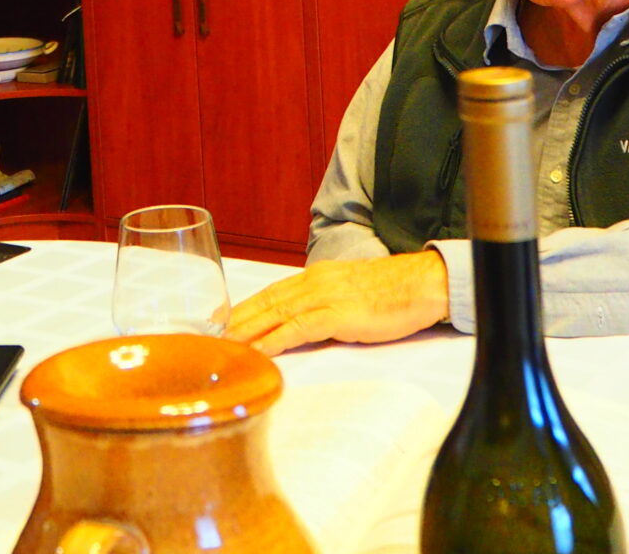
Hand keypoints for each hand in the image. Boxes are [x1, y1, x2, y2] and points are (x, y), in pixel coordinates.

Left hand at [223, 251, 448, 356]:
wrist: (423, 283)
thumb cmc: (393, 292)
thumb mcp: (350, 295)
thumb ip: (326, 307)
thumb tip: (307, 327)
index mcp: (314, 277)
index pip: (269, 294)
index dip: (243, 310)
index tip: (220, 324)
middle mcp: (313, 283)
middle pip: (263, 303)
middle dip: (233, 322)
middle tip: (205, 338)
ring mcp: (324, 297)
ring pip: (274, 314)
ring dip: (244, 332)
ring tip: (221, 347)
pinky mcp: (338, 314)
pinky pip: (298, 328)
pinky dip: (274, 340)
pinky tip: (257, 351)